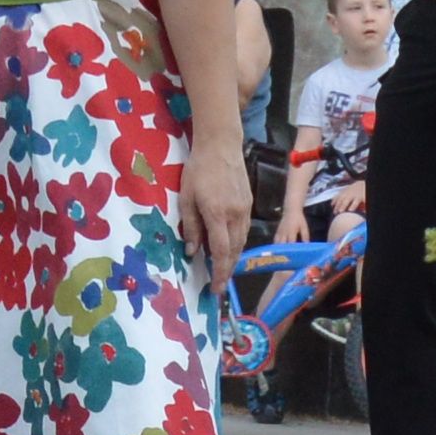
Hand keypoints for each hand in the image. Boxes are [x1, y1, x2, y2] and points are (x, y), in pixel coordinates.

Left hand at [177, 132, 250, 282]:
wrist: (221, 146)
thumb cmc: (198, 170)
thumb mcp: (186, 198)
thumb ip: (191, 227)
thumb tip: (192, 252)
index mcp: (217, 214)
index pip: (221, 251)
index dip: (219, 272)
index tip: (216, 288)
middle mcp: (235, 215)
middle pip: (235, 250)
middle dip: (227, 270)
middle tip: (219, 285)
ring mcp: (245, 209)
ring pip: (242, 241)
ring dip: (233, 258)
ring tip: (224, 270)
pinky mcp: (249, 203)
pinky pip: (245, 230)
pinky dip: (238, 243)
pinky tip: (230, 247)